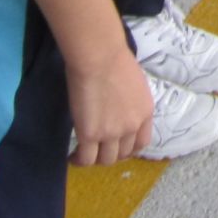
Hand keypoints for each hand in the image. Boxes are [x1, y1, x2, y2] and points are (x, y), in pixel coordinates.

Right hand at [67, 43, 154, 166]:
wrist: (100, 56)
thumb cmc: (115, 59)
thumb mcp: (135, 84)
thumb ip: (131, 102)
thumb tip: (121, 108)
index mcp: (145, 112)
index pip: (141, 143)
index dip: (129, 148)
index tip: (118, 146)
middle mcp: (132, 126)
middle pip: (123, 154)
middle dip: (111, 154)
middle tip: (98, 149)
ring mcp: (112, 133)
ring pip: (105, 160)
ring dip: (95, 159)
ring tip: (84, 153)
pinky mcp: (90, 135)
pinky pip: (86, 158)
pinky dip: (79, 160)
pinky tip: (72, 156)